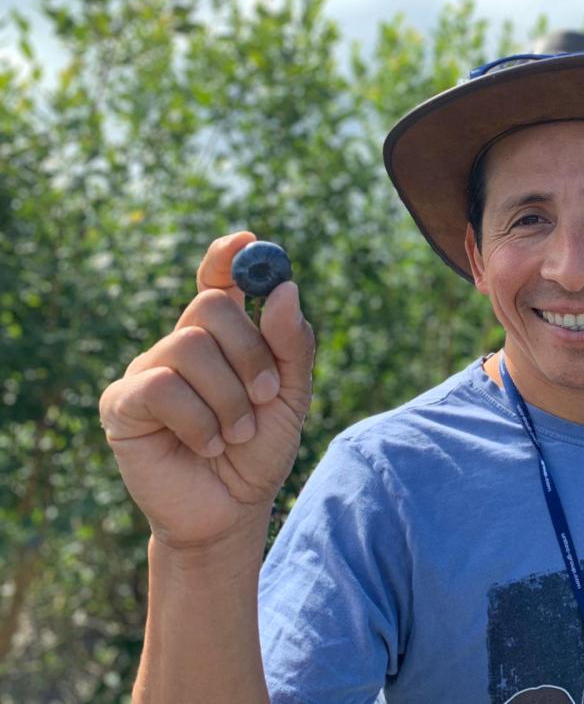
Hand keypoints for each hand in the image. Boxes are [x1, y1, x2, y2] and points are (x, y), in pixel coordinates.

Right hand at [99, 232, 314, 550]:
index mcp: (221, 338)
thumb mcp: (290, 397)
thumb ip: (291, 346)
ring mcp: (147, 371)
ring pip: (189, 346)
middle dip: (251, 354)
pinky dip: (199, 420)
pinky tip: (207, 445)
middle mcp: (180, 345)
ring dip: (229, 397)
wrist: (232, 511)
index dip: (227, 258)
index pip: (217, 282)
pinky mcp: (123, 405)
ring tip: (236, 434)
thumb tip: (285, 289)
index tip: (247, 240)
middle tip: (266, 397)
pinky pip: (162, 387)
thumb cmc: (259, 451)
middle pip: (211, 307)